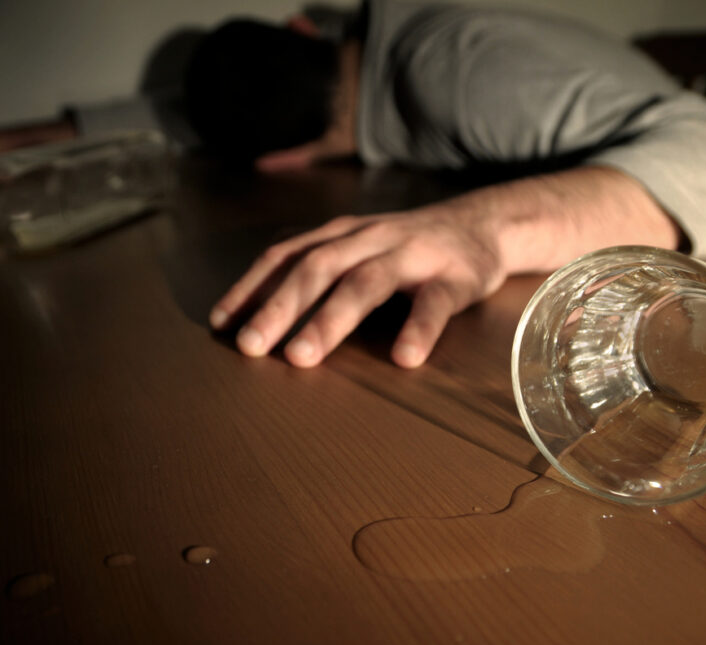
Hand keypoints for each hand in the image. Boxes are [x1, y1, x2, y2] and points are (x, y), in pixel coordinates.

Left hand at [208, 167, 681, 368]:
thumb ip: (315, 272)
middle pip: (317, 268)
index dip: (251, 287)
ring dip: (330, 319)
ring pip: (366, 283)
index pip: (286, 256)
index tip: (221, 323)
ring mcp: (413, 254)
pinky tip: (404, 358)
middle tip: (251, 347)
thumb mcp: (356, 249)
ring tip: (303, 357)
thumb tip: (253, 315)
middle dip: (279, 307)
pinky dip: (418, 329)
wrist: (484, 225)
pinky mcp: (454, 276)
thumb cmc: (406, 249)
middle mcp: (370, 238)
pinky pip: (434, 303)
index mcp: (341, 234)